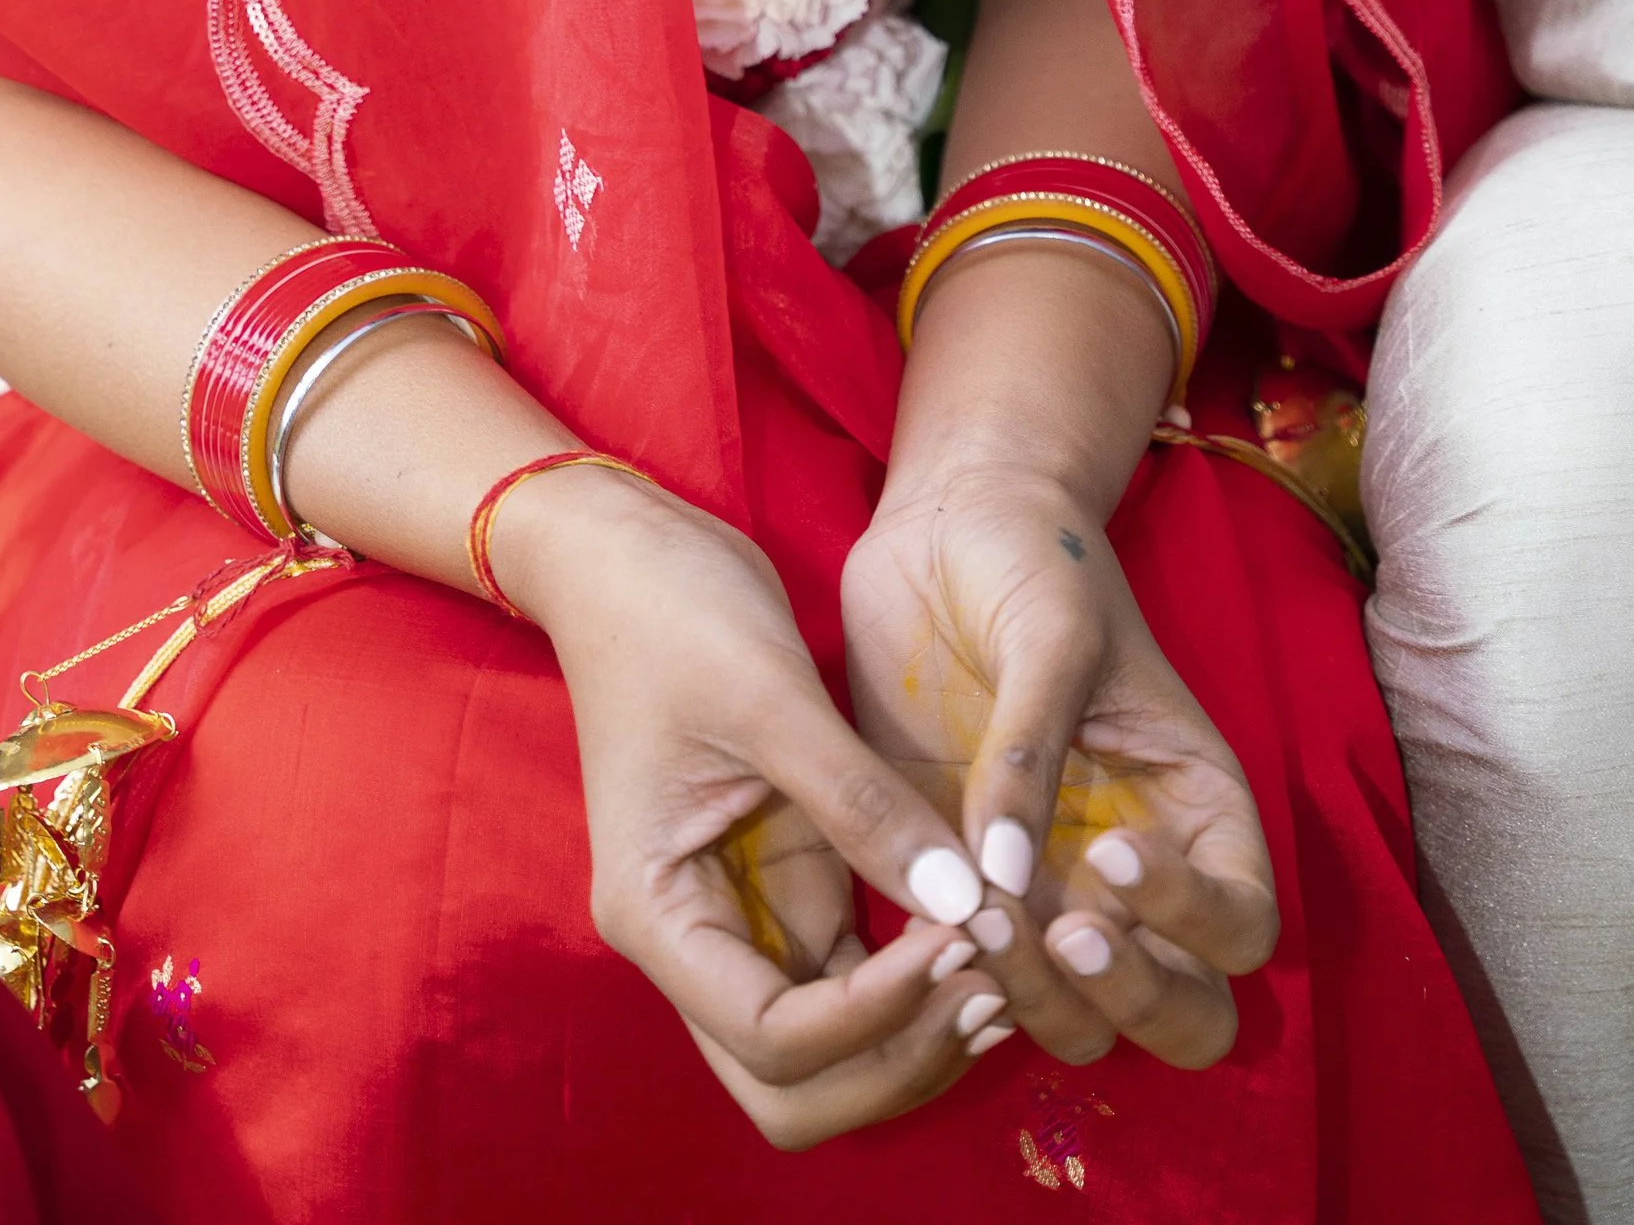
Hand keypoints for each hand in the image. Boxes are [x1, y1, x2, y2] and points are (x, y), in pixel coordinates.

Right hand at [494, 464, 1016, 1147]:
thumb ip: (861, 803)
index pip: (774, 1035)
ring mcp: (741, 915)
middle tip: (992, 990)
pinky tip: (987, 935)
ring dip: (913, 1035)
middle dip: (895, 1062)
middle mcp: (693, 940)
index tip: (962, 939)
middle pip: (792, 1086)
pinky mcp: (786, 878)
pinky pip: (854, 973)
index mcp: (658, 912)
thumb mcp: (770, 697)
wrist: (626, 547)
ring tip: (1007, 969)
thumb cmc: (672, 610)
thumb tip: (967, 901)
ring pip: (828, 1049)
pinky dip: (915, 978)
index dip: (875, 1014)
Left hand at [841, 457, 1276, 1070]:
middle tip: (1054, 928)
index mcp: (1195, 811)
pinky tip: (921, 937)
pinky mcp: (965, 890)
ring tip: (971, 922)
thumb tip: (1005, 879)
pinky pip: (979, 983)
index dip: (1194, 920)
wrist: (947, 524)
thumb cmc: (1032, 559)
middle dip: (1129, 998)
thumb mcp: (1051, 636)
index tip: (1112, 849)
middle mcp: (1137, 879)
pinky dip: (958, 985)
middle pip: (1184, 1015)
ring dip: (1036, 1001)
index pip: (1243, 926)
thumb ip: (1032, 755)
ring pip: (1081, 1024)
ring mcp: (1052, 894)